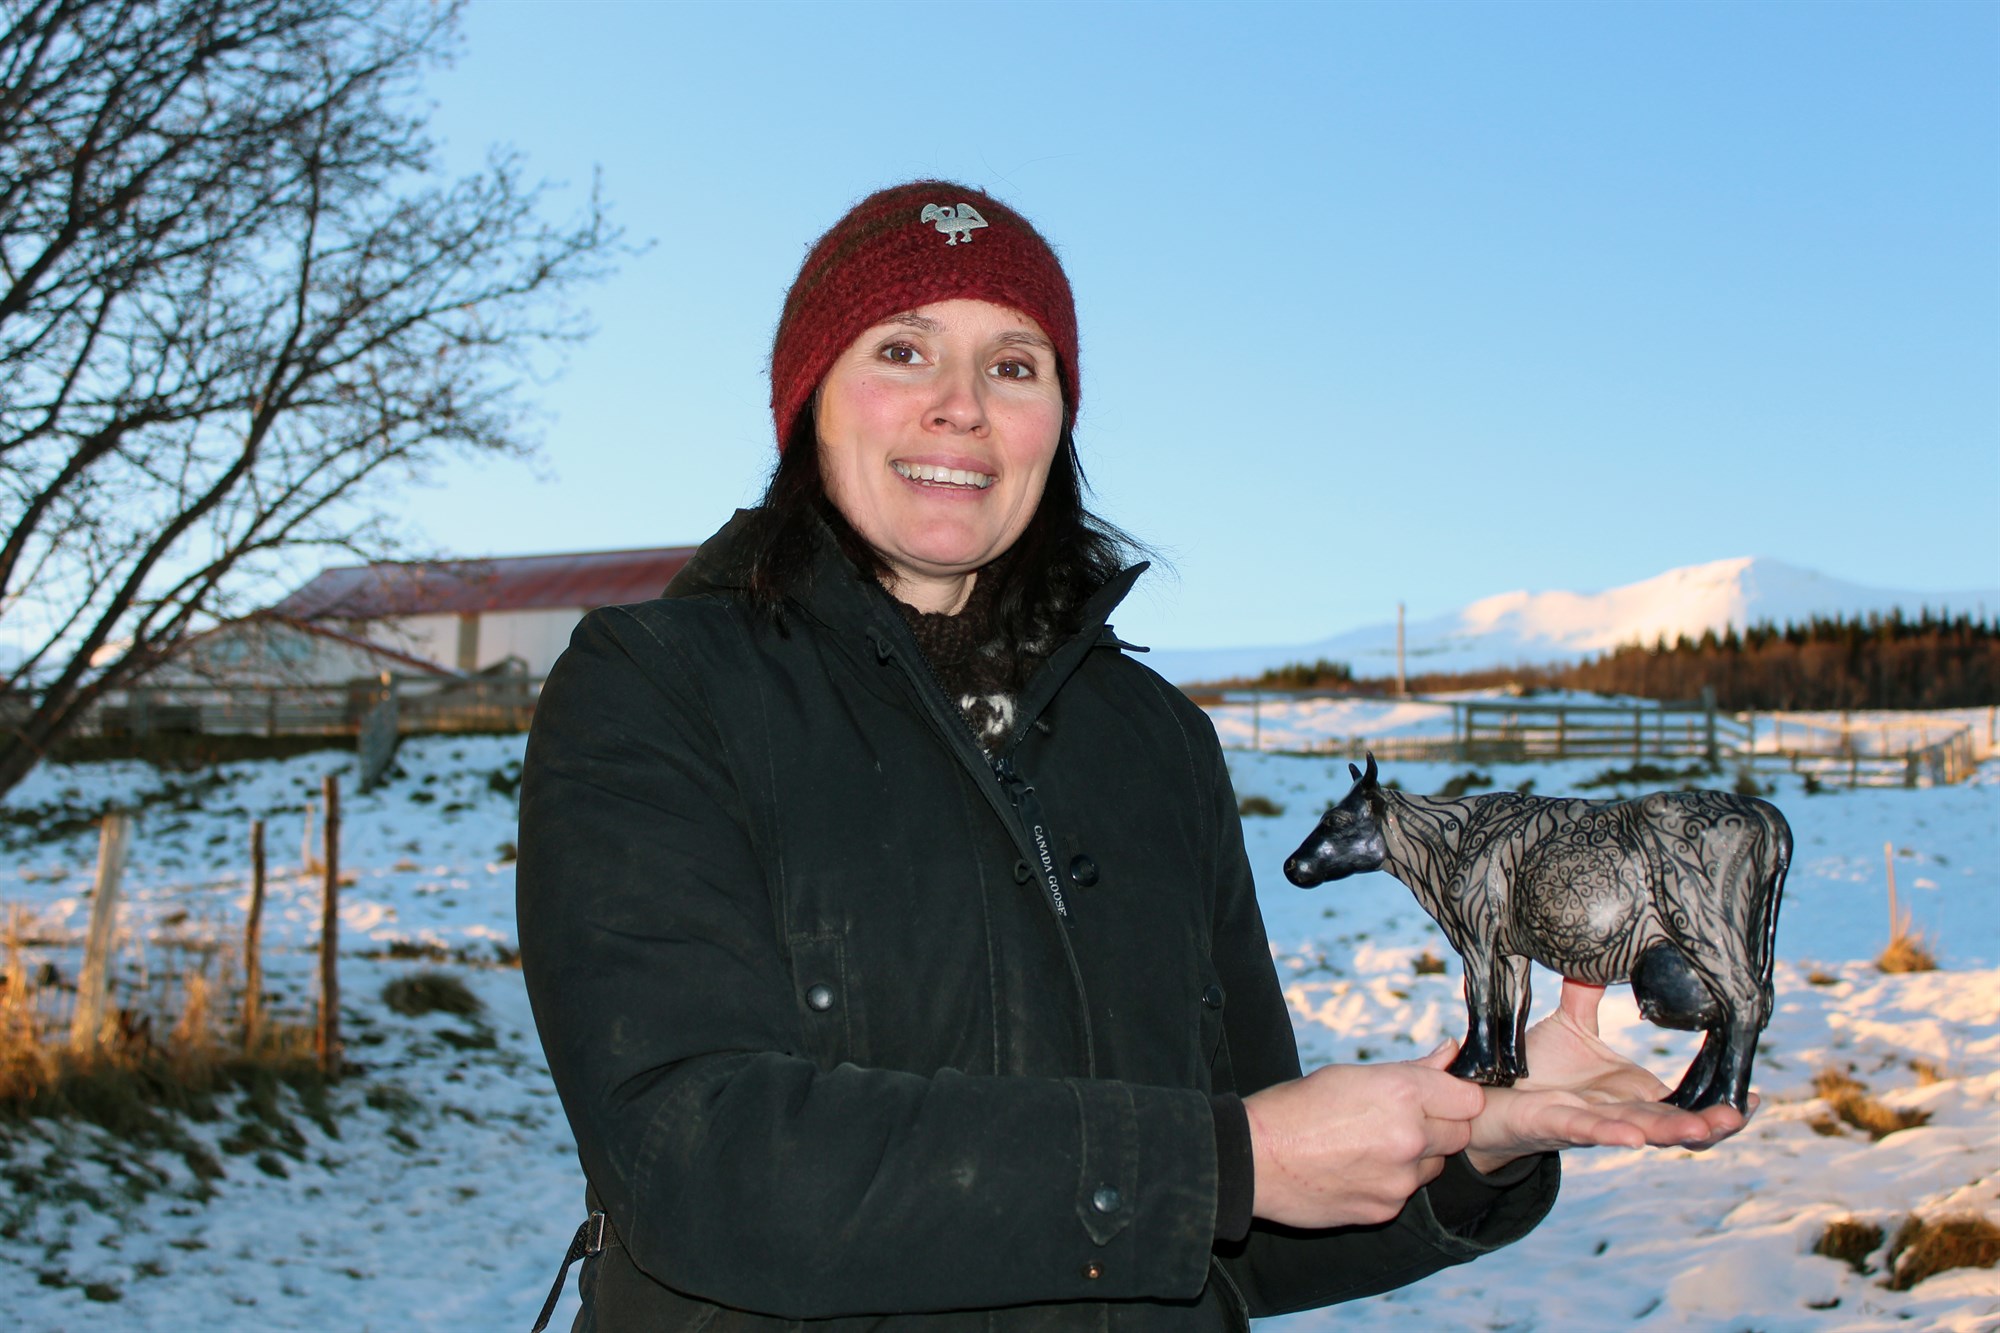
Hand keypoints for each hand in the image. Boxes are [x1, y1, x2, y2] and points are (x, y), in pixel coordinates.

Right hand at [1244, 1049, 1485, 1228]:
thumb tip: (1449, 1052)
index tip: (1440, 1097)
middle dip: (1440, 1127)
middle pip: (1460, 1135)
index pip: (1470, 1100)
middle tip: (1399, 1120)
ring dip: (1416, 1156)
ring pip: (1434, 1166)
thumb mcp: (1350, 1075)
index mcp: (1402, 1093)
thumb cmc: (1295, 1108)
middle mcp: (1409, 1137)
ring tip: (1370, 1146)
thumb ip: (1411, 1070)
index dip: (1455, 1097)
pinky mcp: (1385, 1209)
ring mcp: (1399, 1178)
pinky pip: (1406, 1192)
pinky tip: (1356, 1170)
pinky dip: (1391, 1182)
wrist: (1253, 1160)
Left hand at [1462, 981, 1750, 1173]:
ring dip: (1671, 1133)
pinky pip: (1586, 1130)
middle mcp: (1616, 1113)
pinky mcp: (1552, 1125)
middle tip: (1741, 1114)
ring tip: (1703, 1129)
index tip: (1752, 1096)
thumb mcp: (1569, 1028)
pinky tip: (1635, 1136)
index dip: (1717, 1104)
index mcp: (1628, 1093)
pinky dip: (1612, 1133)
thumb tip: (1606, 954)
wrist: (1481, 1099)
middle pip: (1671, 1124)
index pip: (1682, 1103)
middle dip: (1709, 1124)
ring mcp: (1587, 1122)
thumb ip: (1588, 997)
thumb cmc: (1531, 1070)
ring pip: (1638, 1131)